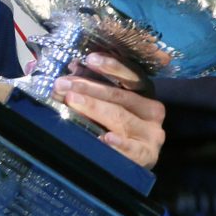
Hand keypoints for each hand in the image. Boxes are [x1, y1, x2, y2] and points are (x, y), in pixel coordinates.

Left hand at [50, 53, 165, 168]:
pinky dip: (119, 144)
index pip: (130, 74)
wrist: (140, 156)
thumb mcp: (111, 102)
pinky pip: (132, 149)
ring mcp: (151, 133)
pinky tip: (105, 138)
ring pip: (121, 118)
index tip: (90, 59)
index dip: (111, 66)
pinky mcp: (147, 155)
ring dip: (94, 108)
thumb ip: (95, 86)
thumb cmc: (120, 123)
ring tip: (72, 101)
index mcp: (145, 91)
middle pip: (120, 96)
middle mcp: (152, 110)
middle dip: (88, 88)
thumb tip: (73, 68)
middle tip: (63, 84)